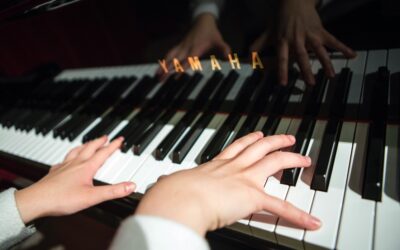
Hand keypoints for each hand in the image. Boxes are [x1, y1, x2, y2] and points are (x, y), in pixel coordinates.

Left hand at [15, 136, 134, 223]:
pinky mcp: (55, 173)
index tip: (119, 139)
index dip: (113, 146)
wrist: (37, 201)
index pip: (103, 153)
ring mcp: (64, 167)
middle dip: (99, 142)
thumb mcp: (92, 197)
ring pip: (76, 151)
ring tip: (88, 143)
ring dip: (85, 145)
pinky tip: (66, 160)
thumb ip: (113, 191)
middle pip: (89, 148)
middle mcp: (75, 164)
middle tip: (105, 137)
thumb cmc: (61, 199)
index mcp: (86, 167)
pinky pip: (63, 160)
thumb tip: (130, 186)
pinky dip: (69, 157)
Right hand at [135, 132, 320, 235]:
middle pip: (259, 148)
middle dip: (274, 141)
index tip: (256, 136)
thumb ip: (170, 184)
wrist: (179, 198)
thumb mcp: (172, 184)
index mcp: (215, 166)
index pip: (236, 149)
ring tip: (304, 158)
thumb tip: (156, 186)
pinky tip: (311, 220)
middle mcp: (232, 168)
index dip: (248, 140)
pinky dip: (298, 215)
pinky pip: (280, 207)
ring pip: (274, 162)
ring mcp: (244, 179)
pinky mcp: (252, 197)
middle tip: (286, 138)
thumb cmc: (172, 193)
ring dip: (292, 159)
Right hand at [159, 13, 230, 73]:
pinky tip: (158, 68)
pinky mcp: (178, 46)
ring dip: (163, 66)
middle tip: (161, 79)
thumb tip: (229, 59)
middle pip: (175, 60)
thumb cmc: (211, 33)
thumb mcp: (219, 41)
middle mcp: (187, 48)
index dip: (182, 68)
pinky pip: (169, 54)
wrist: (203, 21)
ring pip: (170, 57)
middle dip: (168, 69)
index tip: (176, 76)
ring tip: (157, 75)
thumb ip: (224, 50)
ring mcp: (181, 47)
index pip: (188, 60)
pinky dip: (163, 61)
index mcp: (196, 48)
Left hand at [250, 0, 355, 84]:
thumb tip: (248, 54)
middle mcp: (297, 38)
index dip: (282, 70)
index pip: (282, 58)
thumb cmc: (281, 18)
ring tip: (331, 75)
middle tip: (310, 84)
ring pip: (319, 50)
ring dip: (326, 62)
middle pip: (302, 56)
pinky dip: (343, 47)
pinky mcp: (321, 30)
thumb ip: (259, 43)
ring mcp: (310, 34)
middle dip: (306, 70)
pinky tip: (352, 55)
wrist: (294, 0)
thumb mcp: (269, 30)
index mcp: (283, 41)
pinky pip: (333, 40)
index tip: (283, 83)